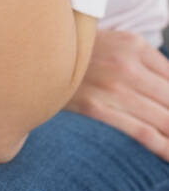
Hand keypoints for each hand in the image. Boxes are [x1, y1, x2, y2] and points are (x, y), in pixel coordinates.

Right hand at [64, 27, 168, 160]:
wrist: (34, 55)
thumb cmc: (78, 54)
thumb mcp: (115, 43)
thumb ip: (145, 62)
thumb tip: (167, 88)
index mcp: (135, 45)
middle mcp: (128, 64)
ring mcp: (113, 87)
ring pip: (164, 119)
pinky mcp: (97, 108)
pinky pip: (141, 132)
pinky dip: (162, 147)